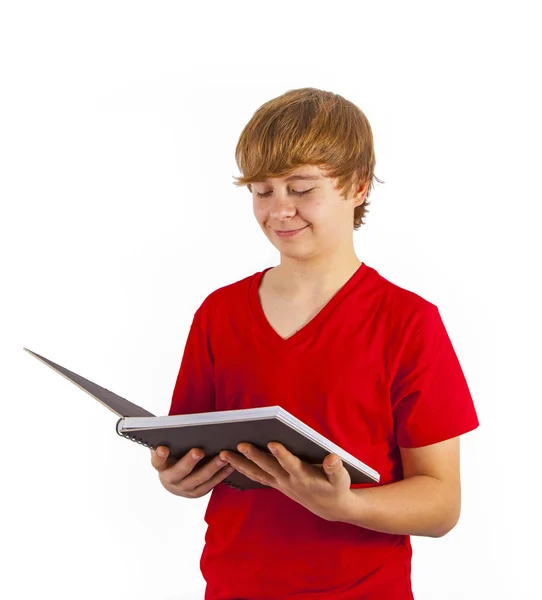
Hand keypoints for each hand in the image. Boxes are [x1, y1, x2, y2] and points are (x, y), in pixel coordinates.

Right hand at [151, 446, 234, 498]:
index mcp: (161, 466)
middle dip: (189, 461)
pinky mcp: (197, 492)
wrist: (175, 480)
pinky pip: (210, 484)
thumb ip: (169, 439)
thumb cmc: (174, 456)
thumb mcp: (169, 448)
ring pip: (199, 479)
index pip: (157, 461)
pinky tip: (230, 465)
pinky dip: (221, 475)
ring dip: (212, 467)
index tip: (163, 448)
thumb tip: (170, 423)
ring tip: (222, 457)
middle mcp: (170, 479)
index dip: (159, 456)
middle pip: (180, 471)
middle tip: (198, 451)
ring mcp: (184, 488)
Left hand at [219, 443, 352, 521]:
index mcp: (305, 477)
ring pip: (257, 473)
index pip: (291, 464)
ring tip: (224, 454)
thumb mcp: (342, 478)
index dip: (282, 455)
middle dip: (254, 456)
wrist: (330, 508)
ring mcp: (280, 483)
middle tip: (240, 444)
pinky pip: (256, 476)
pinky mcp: (276, 483)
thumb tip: (332, 457)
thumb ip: (336, 468)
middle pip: (268, 467)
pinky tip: (230, 461)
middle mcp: (288, 480)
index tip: (273, 443)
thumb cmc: (337, 488)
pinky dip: (243, 469)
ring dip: (240, 464)